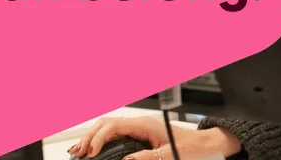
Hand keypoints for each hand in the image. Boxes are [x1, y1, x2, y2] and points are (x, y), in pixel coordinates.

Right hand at [68, 116, 240, 159]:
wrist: (202, 144)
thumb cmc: (189, 146)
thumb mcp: (170, 154)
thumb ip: (148, 157)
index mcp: (145, 124)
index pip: (114, 126)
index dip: (99, 138)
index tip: (91, 153)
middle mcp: (139, 123)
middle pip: (106, 124)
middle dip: (89, 136)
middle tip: (78, 153)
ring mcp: (137, 128)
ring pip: (108, 127)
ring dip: (92, 137)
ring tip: (79, 150)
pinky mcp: (137, 134)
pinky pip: (114, 134)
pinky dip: (101, 140)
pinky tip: (93, 149)